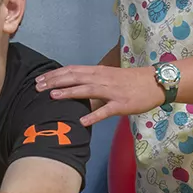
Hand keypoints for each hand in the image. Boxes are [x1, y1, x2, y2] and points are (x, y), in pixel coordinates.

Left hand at [35, 65, 164, 126]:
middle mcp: (102, 79)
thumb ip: (92, 81)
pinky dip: (94, 116)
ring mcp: (112, 92)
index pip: (72, 70)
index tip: (40, 79)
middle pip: (74, 78)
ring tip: (53, 97)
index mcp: (98, 72)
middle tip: (37, 88)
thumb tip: (74, 87)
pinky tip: (82, 121)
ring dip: (69, 93)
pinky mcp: (121, 104)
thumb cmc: (131, 81)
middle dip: (55, 82)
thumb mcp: (108, 77)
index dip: (55, 74)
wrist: (154, 83)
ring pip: (87, 90)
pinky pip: (106, 111)